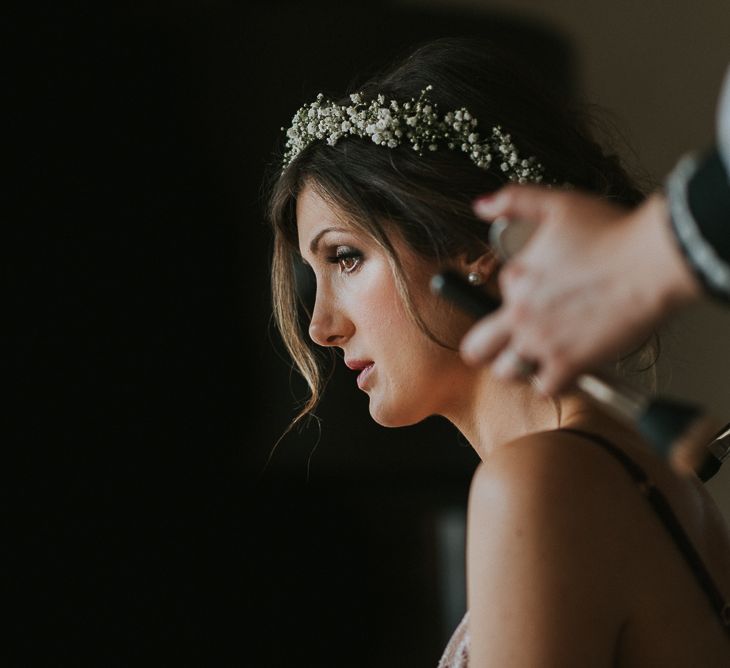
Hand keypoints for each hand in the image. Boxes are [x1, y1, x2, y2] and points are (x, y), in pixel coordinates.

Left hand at [460, 186, 701, 394]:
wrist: (653, 262)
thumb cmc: (613, 233)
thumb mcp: (557, 204)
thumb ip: (514, 200)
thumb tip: (481, 206)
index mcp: (514, 279)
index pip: (497, 296)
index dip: (517, 296)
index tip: (540, 295)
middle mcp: (520, 314)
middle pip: (478, 349)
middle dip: (489, 349)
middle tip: (508, 346)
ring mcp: (541, 343)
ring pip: (507, 373)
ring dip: (520, 368)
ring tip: (540, 358)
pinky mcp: (568, 365)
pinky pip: (546, 389)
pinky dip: (555, 383)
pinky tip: (568, 369)